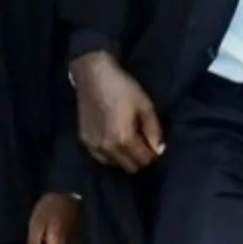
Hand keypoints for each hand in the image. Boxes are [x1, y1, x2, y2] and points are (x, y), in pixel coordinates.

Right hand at [73, 51, 162, 171]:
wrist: (93, 76)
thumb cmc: (122, 88)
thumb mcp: (145, 106)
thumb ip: (154, 131)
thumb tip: (158, 150)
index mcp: (124, 139)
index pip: (144, 161)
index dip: (152, 154)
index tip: (154, 143)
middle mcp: (107, 148)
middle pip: (130, 167)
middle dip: (140, 159)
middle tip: (143, 143)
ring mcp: (93, 146)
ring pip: (115, 164)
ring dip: (125, 158)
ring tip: (128, 140)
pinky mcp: (84, 141)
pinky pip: (101, 158)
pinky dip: (111, 154)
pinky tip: (114, 140)